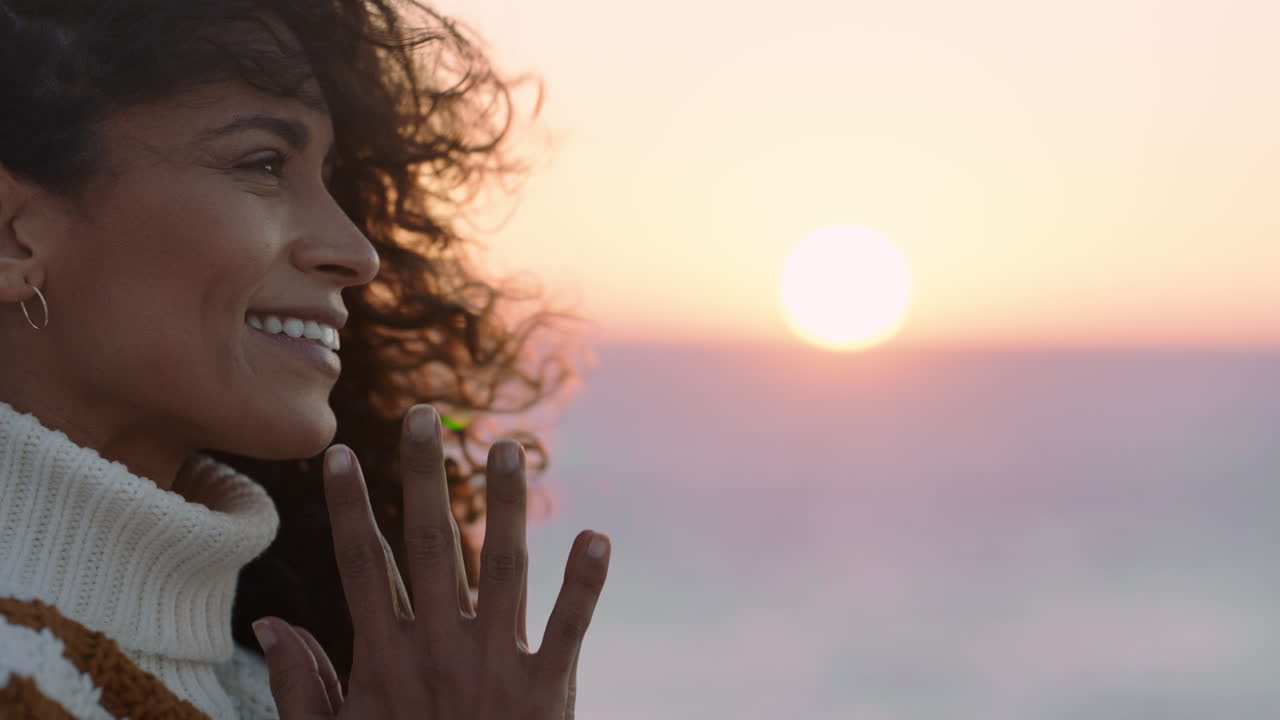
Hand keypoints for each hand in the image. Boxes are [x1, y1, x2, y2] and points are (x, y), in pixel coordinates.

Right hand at [252, 404, 610, 718]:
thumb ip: (303, 685)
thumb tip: (265, 624)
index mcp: (387, 659)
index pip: (361, 567)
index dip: (348, 508)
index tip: (339, 452)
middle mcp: (440, 650)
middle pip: (428, 546)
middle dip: (422, 476)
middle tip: (421, 414)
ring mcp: (495, 666)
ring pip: (500, 569)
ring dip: (502, 505)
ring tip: (508, 446)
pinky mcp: (546, 690)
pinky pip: (570, 628)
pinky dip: (585, 584)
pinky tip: (597, 536)